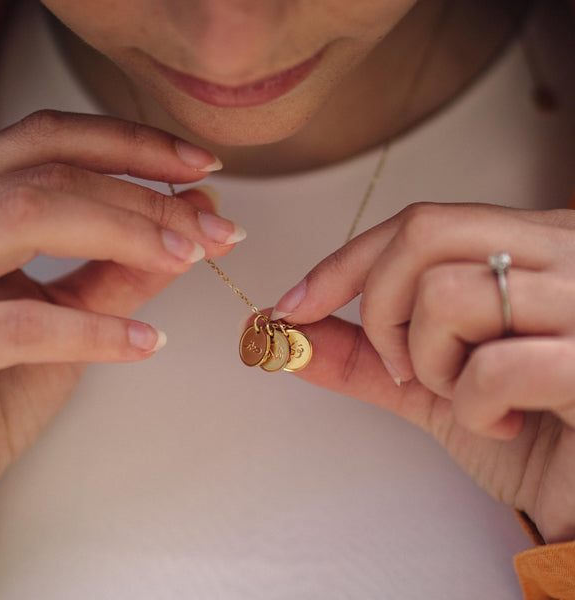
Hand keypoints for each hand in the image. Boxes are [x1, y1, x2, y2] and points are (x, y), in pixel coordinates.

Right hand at [0, 110, 244, 525]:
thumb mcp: (68, 312)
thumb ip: (123, 265)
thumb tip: (195, 216)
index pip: (50, 143)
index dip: (132, 145)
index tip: (201, 169)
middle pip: (50, 170)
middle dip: (148, 196)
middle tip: (217, 226)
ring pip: (28, 212)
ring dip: (128, 233)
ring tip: (191, 258)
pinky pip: (18, 325)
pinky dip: (94, 330)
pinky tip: (148, 341)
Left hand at [273, 202, 574, 543]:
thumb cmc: (529, 436)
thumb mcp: (433, 387)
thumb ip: (365, 355)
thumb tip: (296, 332)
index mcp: (530, 246)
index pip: (419, 225)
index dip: (345, 264)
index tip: (296, 306)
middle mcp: (565, 253)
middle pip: (423, 235)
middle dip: (382, 311)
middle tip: (403, 367)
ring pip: (447, 294)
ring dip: (431, 364)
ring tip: (467, 396)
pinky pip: (493, 365)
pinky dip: (474, 407)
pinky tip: (507, 423)